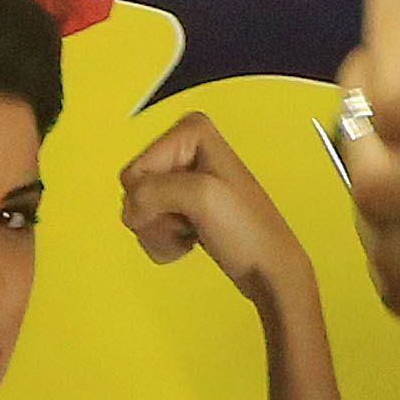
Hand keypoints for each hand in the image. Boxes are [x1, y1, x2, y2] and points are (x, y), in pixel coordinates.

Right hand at [121, 112, 306, 303]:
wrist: (267, 269)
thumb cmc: (248, 230)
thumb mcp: (200, 196)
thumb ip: (152, 192)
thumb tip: (131, 209)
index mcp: (192, 131)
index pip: (136, 170)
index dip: (154, 197)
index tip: (189, 206)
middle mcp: (186, 148)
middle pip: (135, 188)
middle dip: (156, 215)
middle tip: (190, 221)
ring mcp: (184, 180)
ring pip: (139, 209)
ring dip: (160, 231)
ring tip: (192, 233)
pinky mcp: (183, 206)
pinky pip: (149, 224)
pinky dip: (164, 240)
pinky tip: (191, 240)